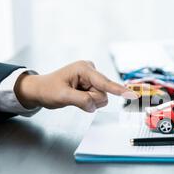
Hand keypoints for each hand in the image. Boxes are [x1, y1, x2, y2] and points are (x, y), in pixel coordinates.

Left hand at [14, 60, 138, 111]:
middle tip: (73, 97)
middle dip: (90, 100)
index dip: (119, 90)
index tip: (132, 95)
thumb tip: (94, 105)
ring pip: (101, 98)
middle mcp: (91, 71)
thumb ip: (81, 100)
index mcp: (84, 69)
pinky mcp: (92, 84)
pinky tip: (77, 96)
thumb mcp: (62, 96)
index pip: (105, 83)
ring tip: (74, 96)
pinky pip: (97, 99)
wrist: (41, 90)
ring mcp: (92, 78)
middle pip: (103, 93)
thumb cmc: (48, 89)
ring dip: (89, 102)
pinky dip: (88, 102)